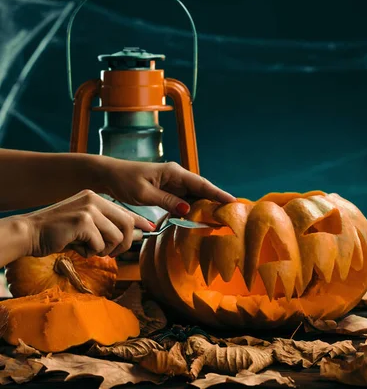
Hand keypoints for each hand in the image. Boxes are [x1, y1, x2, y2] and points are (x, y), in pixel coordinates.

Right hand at [22, 190, 154, 258]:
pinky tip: (77, 247)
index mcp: (95, 198)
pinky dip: (90, 252)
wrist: (29, 232)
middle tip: (111, 253)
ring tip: (87, 248)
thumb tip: (134, 235)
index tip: (151, 228)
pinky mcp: (82, 222)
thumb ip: (106, 227)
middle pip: (127, 223)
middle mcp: (94, 199)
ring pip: (116, 236)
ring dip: (104, 249)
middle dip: (124, 243)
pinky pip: (99, 245)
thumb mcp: (84, 225)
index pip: (125, 210)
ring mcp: (89, 209)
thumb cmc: (57, 232)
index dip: (140, 221)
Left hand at [98, 159, 235, 216]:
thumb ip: (166, 201)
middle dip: (216, 201)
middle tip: (231, 214)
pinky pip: (184, 200)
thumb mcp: (144, 193)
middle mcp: (176, 176)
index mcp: (173, 172)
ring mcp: (172, 183)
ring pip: (193, 196)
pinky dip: (192, 208)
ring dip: (205, 206)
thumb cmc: (124, 181)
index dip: (217, 193)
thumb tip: (188, 209)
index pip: (200, 184)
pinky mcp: (167, 190)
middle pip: (201, 190)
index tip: (232, 201)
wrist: (110, 175)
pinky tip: (199, 218)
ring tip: (220, 218)